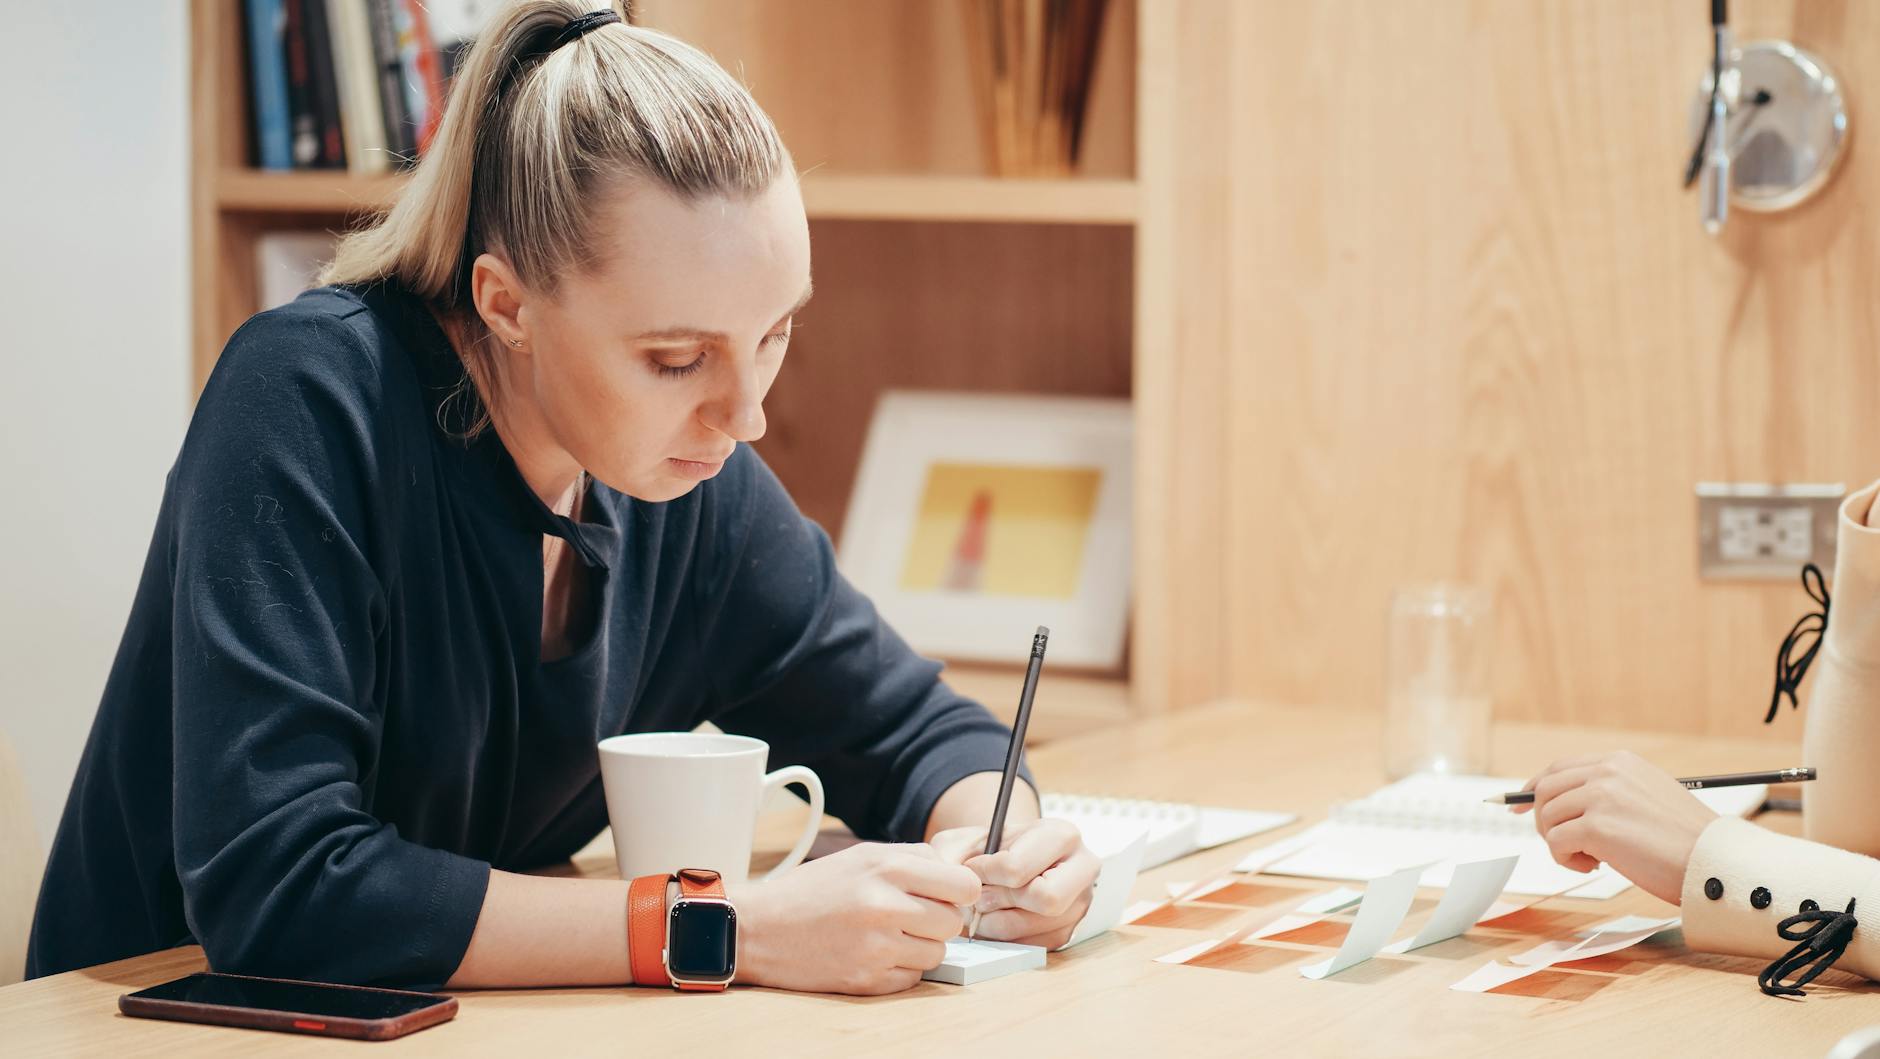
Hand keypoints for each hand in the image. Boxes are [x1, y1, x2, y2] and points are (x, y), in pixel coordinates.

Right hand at [729, 841, 979, 994]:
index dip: (961, 890)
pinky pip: (912, 978)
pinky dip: (900, 968)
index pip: (964, 885)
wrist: (761, 928)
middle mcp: (886, 906)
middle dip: (939, 918)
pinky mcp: (868, 981)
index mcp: (887, 868)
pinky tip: (874, 953)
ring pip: (937, 952)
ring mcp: (877, 948)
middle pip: (954, 921)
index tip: (949, 893)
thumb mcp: (862, 856)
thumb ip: (913, 859)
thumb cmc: (812, 889)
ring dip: (920, 945)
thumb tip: (959, 874)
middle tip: (912, 914)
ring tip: (889, 933)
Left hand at [931, 818, 1098, 948]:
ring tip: (982, 908)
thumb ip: (950, 854)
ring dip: (996, 922)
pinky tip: (996, 918)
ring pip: (1035, 927)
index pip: (1020, 867)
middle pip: (1046, 900)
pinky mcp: (1068, 931)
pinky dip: (1005, 937)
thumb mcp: (966, 839)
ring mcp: (1080, 903)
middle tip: (981, 896)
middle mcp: (1082, 868)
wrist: (1010, 859)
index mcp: (1062, 835)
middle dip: (1002, 901)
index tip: (972, 869)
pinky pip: (1032, 945)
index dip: (985, 873)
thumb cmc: (991, 848)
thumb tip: (951, 886)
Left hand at [1510, 751, 1718, 903]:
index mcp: (1618, 762)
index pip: (1558, 769)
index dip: (1533, 789)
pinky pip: (1555, 843)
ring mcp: (1600, 797)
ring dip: (1559, 844)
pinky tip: (1593, 867)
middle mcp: (1607, 772)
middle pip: (1544, 791)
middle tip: (1567, 846)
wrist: (1712, 862)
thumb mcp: (1644, 797)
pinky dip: (1566, 860)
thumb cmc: (1682, 840)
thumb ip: (1607, 792)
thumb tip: (1559, 804)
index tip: (1517, 808)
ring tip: (1590, 859)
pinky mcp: (1596, 826)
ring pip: (1546, 818)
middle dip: (1544, 822)